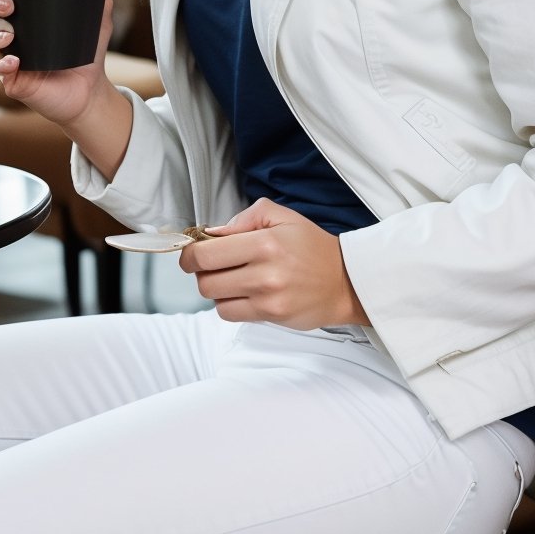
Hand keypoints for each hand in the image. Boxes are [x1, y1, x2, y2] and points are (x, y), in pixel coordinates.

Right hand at [0, 0, 113, 127]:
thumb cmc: (86, 49)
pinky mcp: (10, 76)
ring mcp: (5, 51)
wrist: (89, 89)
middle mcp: (6, 24)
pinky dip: (3, 63)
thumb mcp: (97, 17)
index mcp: (20, 4)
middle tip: (8, 4)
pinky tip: (15, 61)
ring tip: (10, 34)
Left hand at [178, 199, 369, 330]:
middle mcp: (264, 272)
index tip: (192, 250)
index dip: (190, 252)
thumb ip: (244, 218)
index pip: (205, 253)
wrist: (345, 281)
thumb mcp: (281, 217)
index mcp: (264, 242)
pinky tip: (241, 293)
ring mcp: (267, 298)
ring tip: (231, 277)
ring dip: (215, 287)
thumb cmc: (312, 246)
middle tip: (213, 263)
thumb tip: (211, 233)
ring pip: (214, 298)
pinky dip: (228, 304)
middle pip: (205, 278)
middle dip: (201, 270)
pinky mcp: (271, 316)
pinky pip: (229, 314)